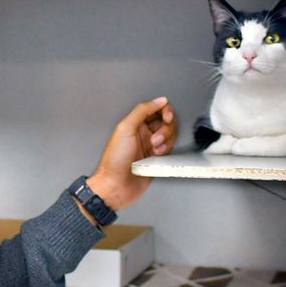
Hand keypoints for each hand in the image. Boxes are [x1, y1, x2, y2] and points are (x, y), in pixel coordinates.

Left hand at [86, 97, 176, 211]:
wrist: (116, 186)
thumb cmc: (115, 160)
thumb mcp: (126, 128)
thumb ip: (142, 111)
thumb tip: (158, 100)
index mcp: (134, 123)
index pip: (155, 109)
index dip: (164, 110)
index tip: (166, 116)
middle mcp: (143, 133)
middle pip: (166, 122)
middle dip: (165, 129)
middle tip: (155, 138)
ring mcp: (150, 146)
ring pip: (169, 136)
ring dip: (165, 141)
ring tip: (154, 149)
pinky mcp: (156, 159)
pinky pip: (169, 150)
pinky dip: (166, 152)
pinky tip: (156, 157)